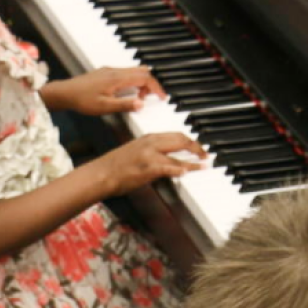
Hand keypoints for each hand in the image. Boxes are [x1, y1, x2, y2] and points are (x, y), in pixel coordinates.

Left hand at [42, 66, 164, 115]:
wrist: (65, 93)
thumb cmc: (82, 100)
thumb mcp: (104, 107)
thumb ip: (124, 105)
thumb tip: (141, 104)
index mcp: (117, 78)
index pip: (144, 77)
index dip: (156, 87)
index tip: (162, 97)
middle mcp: (115, 71)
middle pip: (142, 71)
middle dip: (151, 83)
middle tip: (154, 97)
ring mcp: (110, 70)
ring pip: (134, 71)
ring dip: (142, 82)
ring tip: (140, 97)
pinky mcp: (106, 73)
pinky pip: (126, 73)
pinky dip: (133, 81)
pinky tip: (128, 93)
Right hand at [94, 132, 208, 195]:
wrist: (101, 173)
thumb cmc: (114, 166)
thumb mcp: (135, 152)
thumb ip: (152, 152)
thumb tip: (166, 158)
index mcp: (148, 138)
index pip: (174, 134)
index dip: (189, 140)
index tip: (197, 146)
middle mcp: (150, 143)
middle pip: (180, 139)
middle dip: (196, 147)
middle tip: (205, 154)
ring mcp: (149, 155)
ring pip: (178, 153)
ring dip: (194, 160)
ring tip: (204, 164)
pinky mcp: (148, 167)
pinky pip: (169, 167)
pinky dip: (180, 169)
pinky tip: (187, 171)